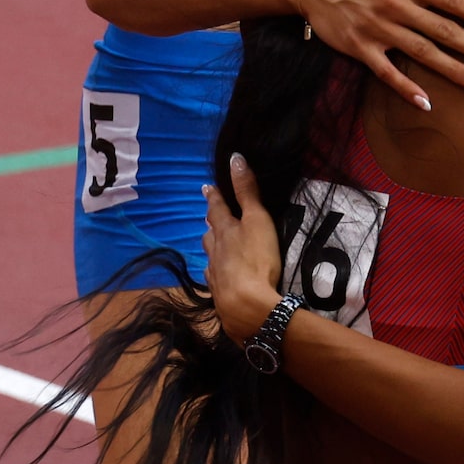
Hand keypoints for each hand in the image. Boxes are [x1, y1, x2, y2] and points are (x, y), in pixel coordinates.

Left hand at [203, 156, 283, 342]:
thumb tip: (234, 157)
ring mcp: (215, 274)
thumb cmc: (256, 258)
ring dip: (211, 247)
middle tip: (209, 216)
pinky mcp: (220, 296)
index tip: (206, 187)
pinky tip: (217, 277)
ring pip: (210, 256)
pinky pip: (214, 278)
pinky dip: (215, 273)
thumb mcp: (257, 219)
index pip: (217, 209)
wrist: (247, 306)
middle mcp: (216, 251)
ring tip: (212, 243)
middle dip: (210, 223)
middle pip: (210, 233)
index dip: (214, 197)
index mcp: (225, 230)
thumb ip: (247, 191)